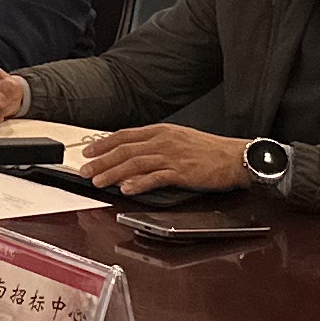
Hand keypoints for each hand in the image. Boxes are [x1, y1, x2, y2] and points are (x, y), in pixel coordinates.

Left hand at [82, 122, 249, 196]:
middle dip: (101, 161)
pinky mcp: (181, 172)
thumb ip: (156, 145)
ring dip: (113, 173)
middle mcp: (163, 140)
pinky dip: (138, 183)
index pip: (125, 135)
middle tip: (84, 170)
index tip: (87, 151)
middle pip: (125, 150)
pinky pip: (155, 177)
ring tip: (98, 181)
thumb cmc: (210, 151)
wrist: (236, 157)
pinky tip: (126, 189)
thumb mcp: (179, 139)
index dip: (103, 144)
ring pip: (135, 164)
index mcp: (161, 131)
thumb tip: (134, 154)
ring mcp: (172, 156)